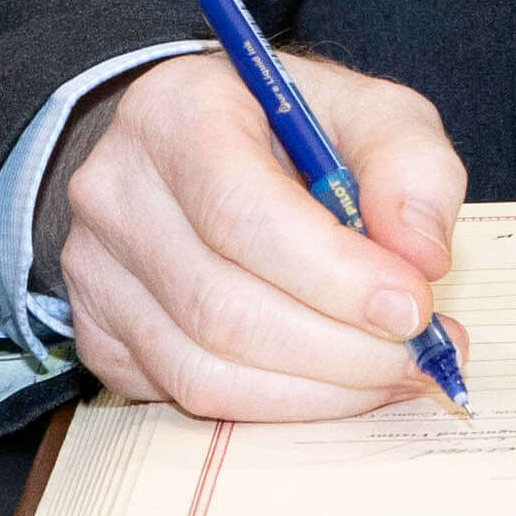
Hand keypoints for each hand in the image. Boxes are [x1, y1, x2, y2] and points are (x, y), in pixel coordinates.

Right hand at [45, 44, 469, 417]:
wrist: (204, 145)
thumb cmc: (295, 127)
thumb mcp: (373, 112)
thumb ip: (412, 168)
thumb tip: (421, 259)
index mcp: (176, 114)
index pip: (243, 215)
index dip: (335, 276)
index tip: (413, 309)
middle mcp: (116, 194)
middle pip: (222, 307)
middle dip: (340, 350)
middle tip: (419, 356)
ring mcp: (93, 272)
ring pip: (203, 369)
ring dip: (316, 391)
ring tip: (392, 373)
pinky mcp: (98, 333)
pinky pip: (185, 395)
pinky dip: (275, 404)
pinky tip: (335, 381)